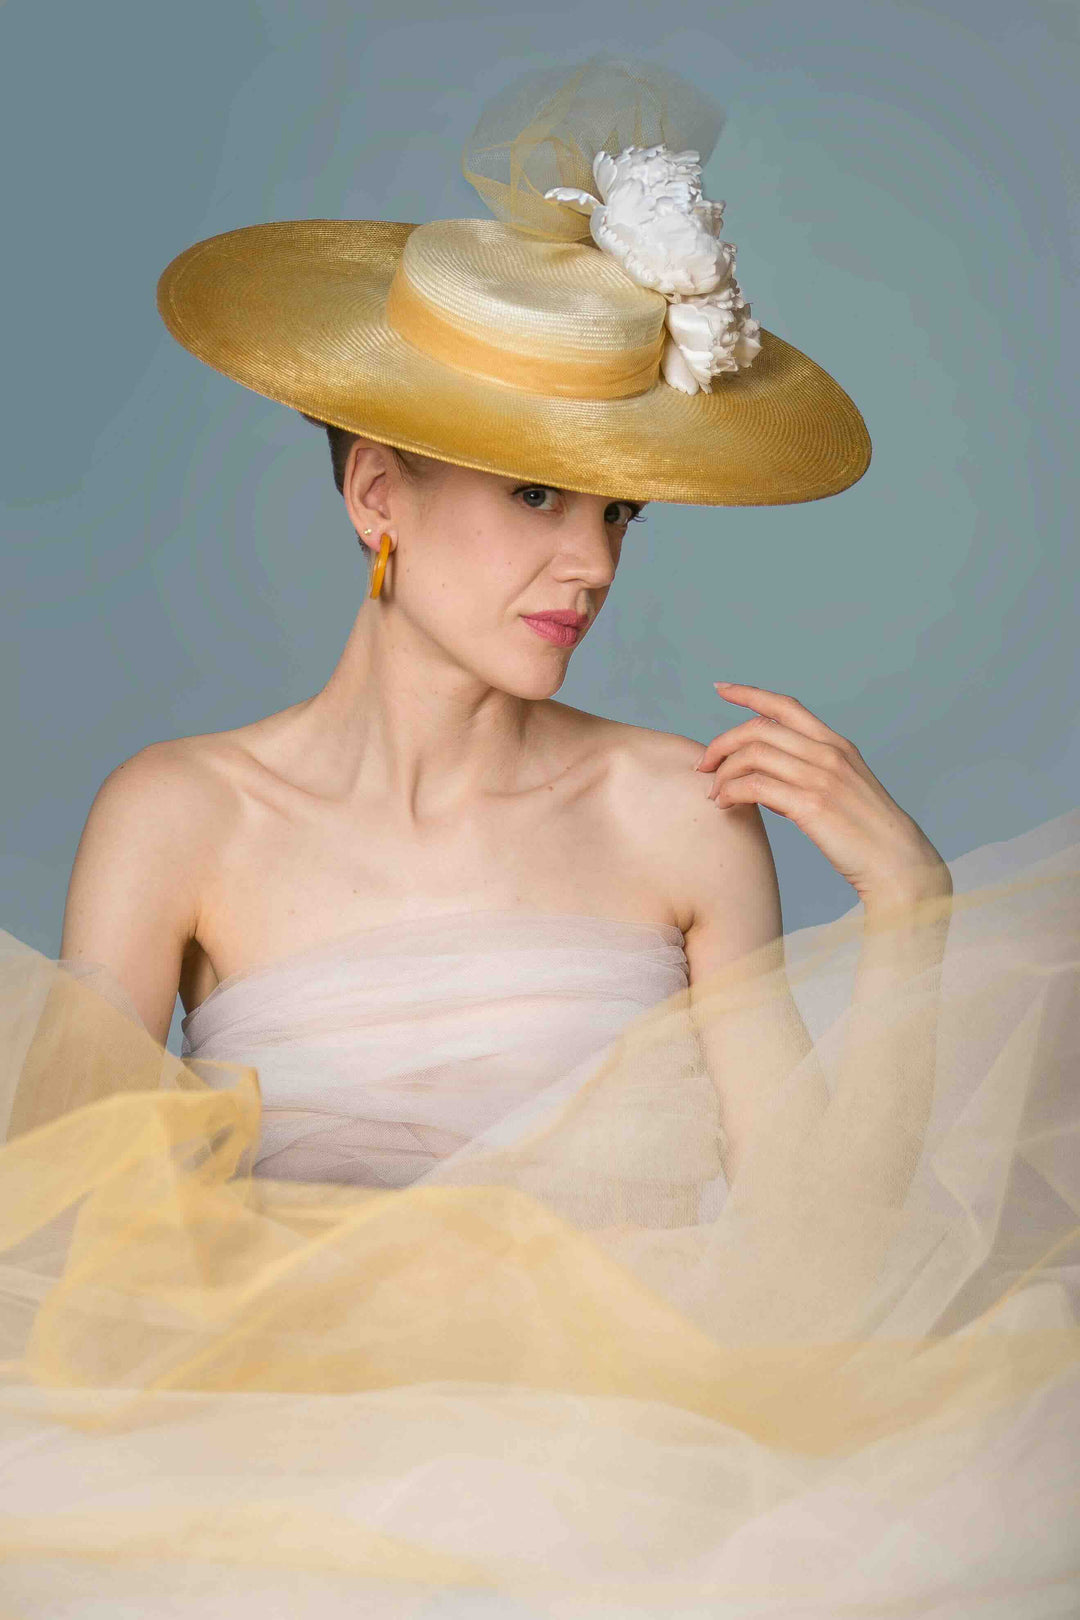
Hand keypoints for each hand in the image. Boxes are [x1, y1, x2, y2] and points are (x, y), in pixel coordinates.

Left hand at [695, 682, 951, 907]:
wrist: (897, 862)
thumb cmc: (865, 833)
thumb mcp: (841, 790)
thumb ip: (806, 774)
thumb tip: (763, 776)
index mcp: (836, 745)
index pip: (785, 706)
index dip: (749, 693)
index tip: (721, 688)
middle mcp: (828, 753)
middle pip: (758, 729)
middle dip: (722, 744)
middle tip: (703, 766)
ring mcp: (821, 777)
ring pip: (752, 755)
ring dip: (723, 773)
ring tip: (714, 795)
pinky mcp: (811, 804)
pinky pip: (754, 786)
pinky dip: (730, 792)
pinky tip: (725, 805)